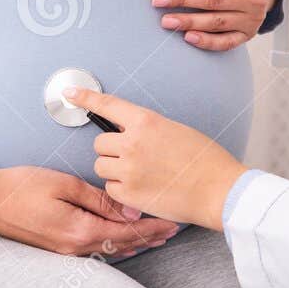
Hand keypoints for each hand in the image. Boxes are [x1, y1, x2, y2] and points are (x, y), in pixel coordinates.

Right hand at [0, 165, 179, 258]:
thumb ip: (99, 199)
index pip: (126, 232)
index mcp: (79, 230)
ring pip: (110, 249)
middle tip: (172, 229)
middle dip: (149, 237)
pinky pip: (96, 248)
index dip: (151, 227)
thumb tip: (129, 208)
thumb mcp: (64, 184)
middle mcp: (75, 246)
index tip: (171, 223)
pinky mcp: (59, 246)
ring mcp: (66, 249)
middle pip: (122, 244)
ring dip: (134, 242)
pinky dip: (116, 243)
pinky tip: (124, 238)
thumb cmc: (22, 186)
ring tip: (156, 235)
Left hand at [60, 85, 246, 229]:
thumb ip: (147, 129)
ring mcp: (128, 169)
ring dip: (114, 170)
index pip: (107, 105)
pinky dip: (121, 190)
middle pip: (99, 143)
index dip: (85, 98)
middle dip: (111, 150)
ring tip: (140, 175)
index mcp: (146, 121)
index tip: (70, 94)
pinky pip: (110, 188)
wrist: (218, 189)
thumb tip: (128, 133)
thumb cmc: (204, 159)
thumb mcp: (175, 130)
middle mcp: (132, 143)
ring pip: (101, 166)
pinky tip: (143, 189)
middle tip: (132, 157)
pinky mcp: (129, 193)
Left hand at [152, 0, 281, 50]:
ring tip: (166, 20)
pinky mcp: (248, 35)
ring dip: (189, 22)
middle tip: (157, 0)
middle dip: (183, 0)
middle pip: (213, 0)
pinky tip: (188, 37)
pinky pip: (226, 42)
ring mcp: (253, 20)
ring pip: (216, 22)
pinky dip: (207, 42)